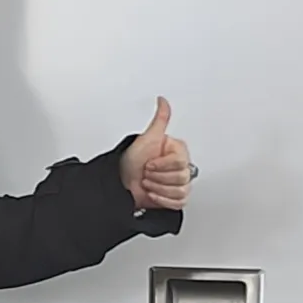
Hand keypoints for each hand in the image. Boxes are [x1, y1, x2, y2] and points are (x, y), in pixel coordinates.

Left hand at [121, 94, 192, 213]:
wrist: (121, 184)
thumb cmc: (131, 161)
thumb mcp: (146, 138)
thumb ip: (160, 119)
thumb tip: (162, 100)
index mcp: (178, 151)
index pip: (179, 163)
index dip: (161, 165)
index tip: (149, 162)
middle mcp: (180, 167)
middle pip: (180, 178)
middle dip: (157, 177)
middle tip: (147, 173)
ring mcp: (179, 183)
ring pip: (179, 191)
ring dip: (158, 188)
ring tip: (148, 182)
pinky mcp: (175, 198)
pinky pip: (178, 202)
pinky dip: (161, 199)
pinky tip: (152, 192)